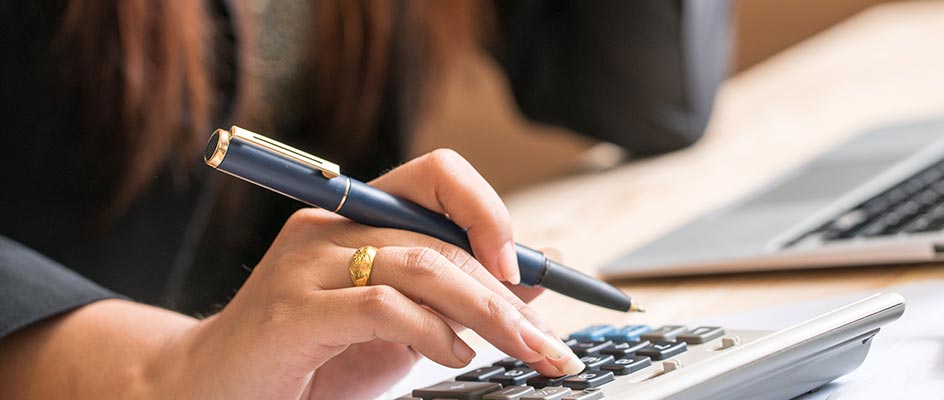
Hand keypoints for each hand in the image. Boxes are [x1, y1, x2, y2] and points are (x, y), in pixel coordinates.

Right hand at [155, 149, 583, 398]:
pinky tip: (454, 355)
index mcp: (358, 216)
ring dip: (485, 313)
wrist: (209, 393)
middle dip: (508, 293)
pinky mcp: (293, 313)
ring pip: (423, 265)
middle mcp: (332, 227)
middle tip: (551, 343)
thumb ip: (458, 296)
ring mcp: (308, 266)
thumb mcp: (403, 325)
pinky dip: (432, 332)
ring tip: (519, 351)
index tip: (527, 268)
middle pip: (443, 236)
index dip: (490, 211)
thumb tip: (535, 274)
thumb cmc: (312, 359)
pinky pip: (382, 306)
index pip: (439, 174)